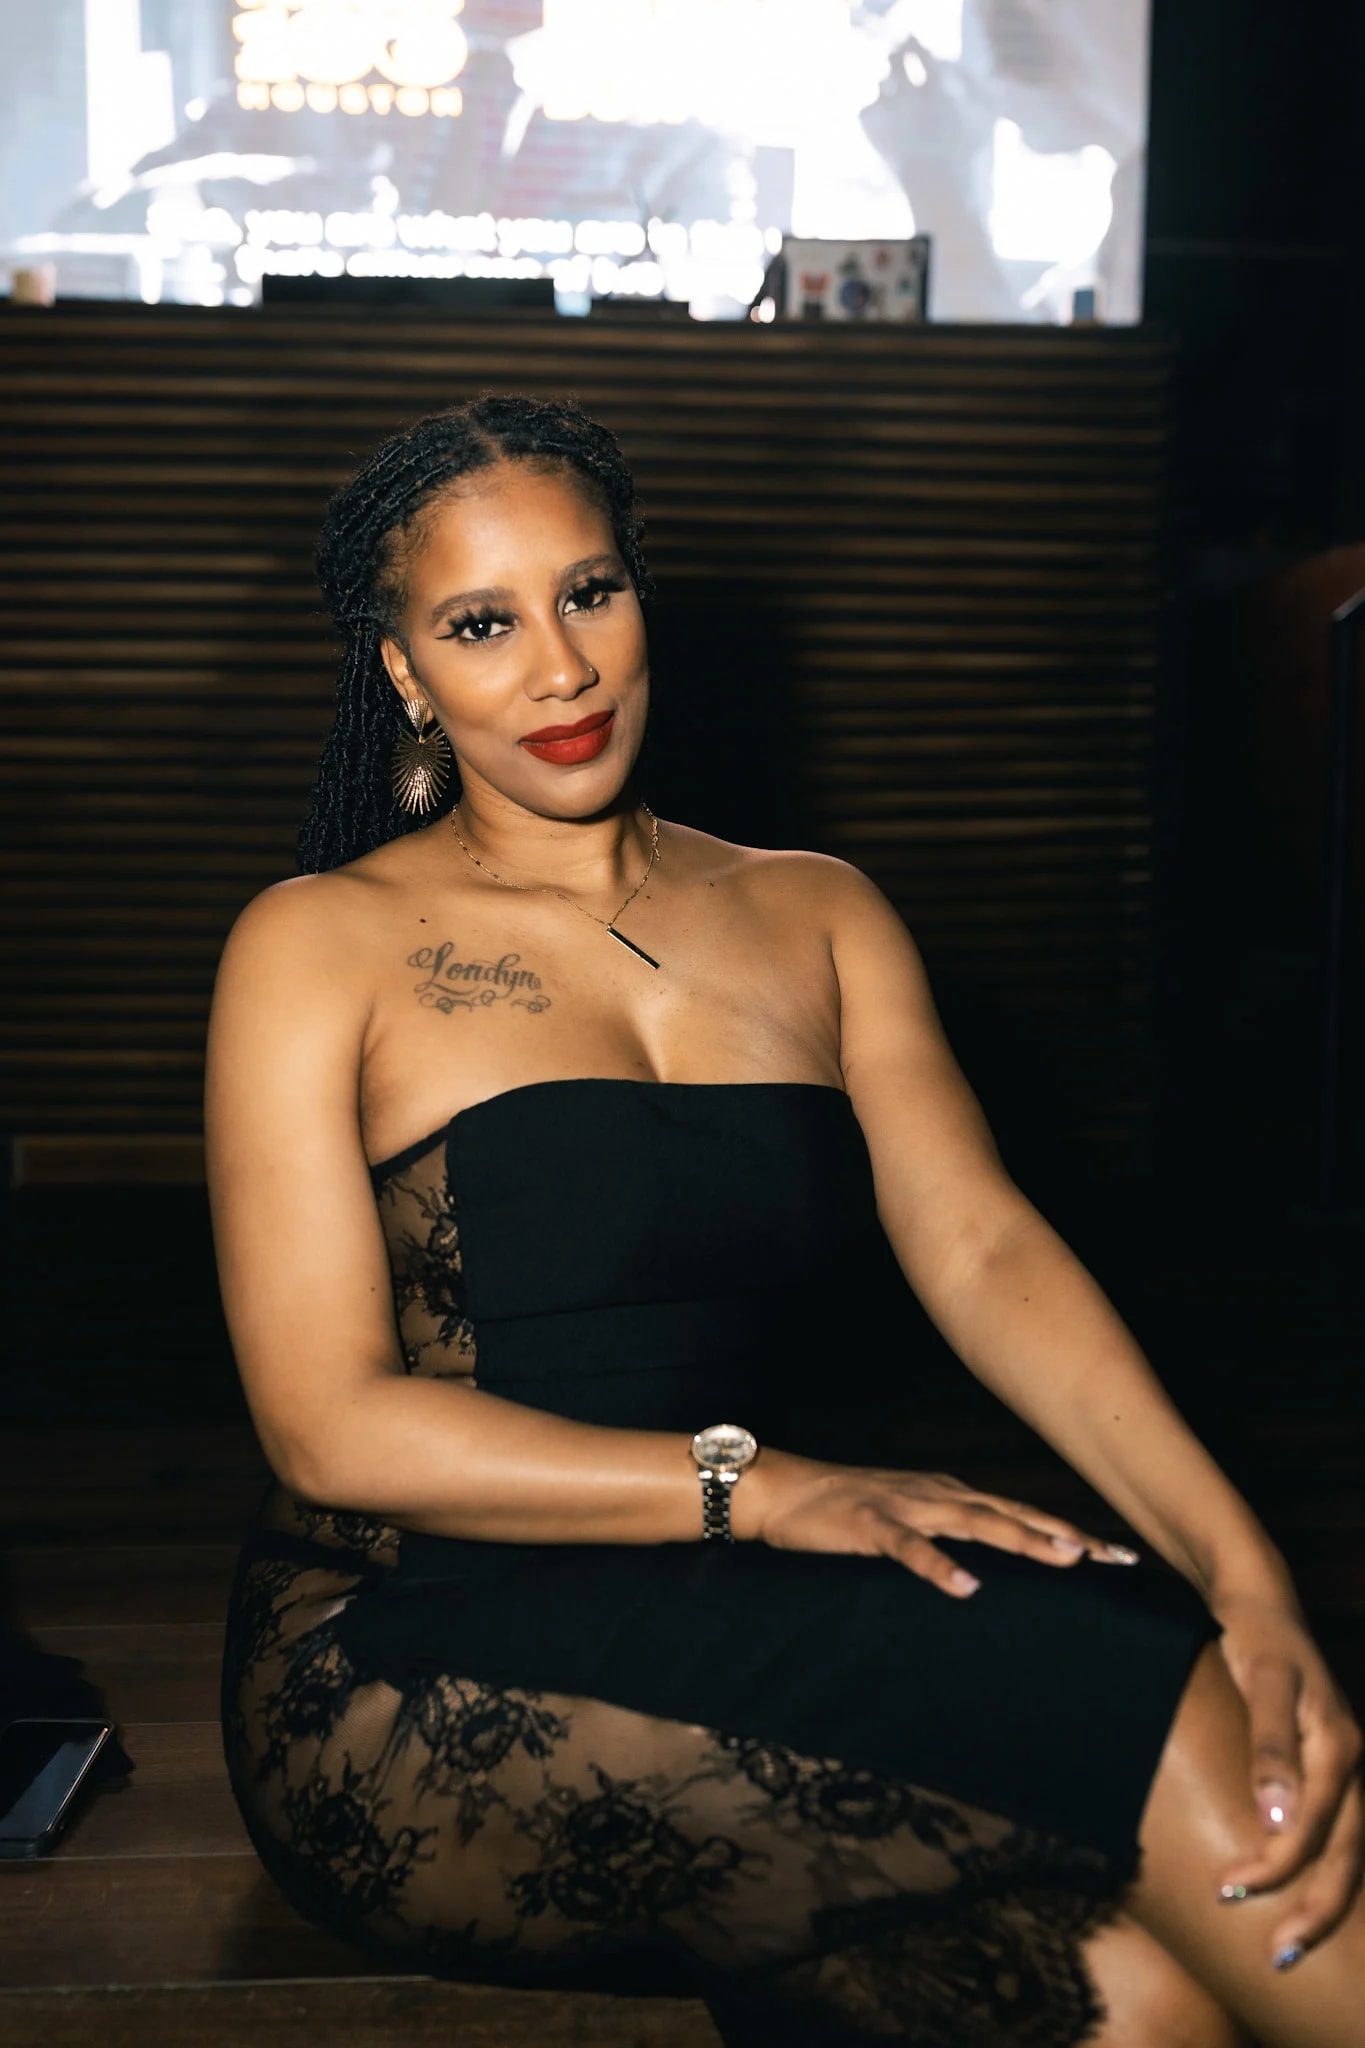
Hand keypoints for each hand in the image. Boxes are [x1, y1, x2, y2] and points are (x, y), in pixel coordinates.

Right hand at [740, 1454, 1137, 1596]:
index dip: (1069, 1531)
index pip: (1021, 1513)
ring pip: (975, 1523)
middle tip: (1113, 1557)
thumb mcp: (909, 1520)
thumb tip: (993, 1570)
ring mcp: (906, 1508)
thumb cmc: (847, 1511)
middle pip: (1013, 1514)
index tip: (1117, 1553)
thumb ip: (949, 1536)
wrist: (784, 1490)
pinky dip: (940, 1567)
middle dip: (1065, 1535)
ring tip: (1065, 1558)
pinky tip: (966, 1587)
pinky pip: (910, 1549)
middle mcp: (939, 1495)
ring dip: (1023, 1539)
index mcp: (950, 1496)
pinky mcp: (871, 1525)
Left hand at [1214, 1592, 1363, 1964]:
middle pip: (1347, 1856)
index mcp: (1340, 1747)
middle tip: (1278, 1958)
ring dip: (1321, 1898)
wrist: (1261, 1599)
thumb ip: (1272, 1747)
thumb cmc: (1258, 1635)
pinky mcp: (1327, 1765)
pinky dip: (1320, 1867)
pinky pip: (1336, 1830)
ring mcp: (1343, 1766)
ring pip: (1347, 1849)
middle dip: (1317, 1912)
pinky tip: (1298, 1889)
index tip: (1229, 1888)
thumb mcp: (1264, 1679)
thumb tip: (1278, 1822)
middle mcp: (1351, 1763)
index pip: (1314, 1830)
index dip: (1277, 1866)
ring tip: (1287, 1941)